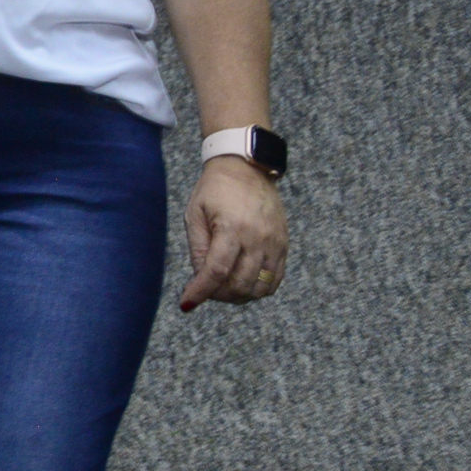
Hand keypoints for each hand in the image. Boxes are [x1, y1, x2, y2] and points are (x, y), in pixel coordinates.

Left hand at [179, 156, 288, 309]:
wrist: (247, 167)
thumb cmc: (215, 189)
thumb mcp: (195, 214)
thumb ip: (198, 249)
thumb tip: (200, 280)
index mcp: (232, 228)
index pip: (217, 272)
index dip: (201, 292)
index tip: (187, 303)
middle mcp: (258, 238)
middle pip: (240, 285)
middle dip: (218, 295)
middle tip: (205, 290)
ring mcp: (274, 243)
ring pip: (260, 288)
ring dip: (238, 296)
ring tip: (222, 287)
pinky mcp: (283, 245)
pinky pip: (275, 280)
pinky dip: (257, 289)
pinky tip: (241, 282)